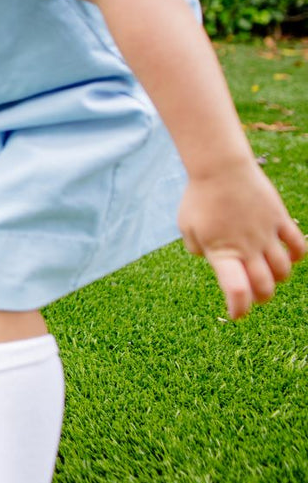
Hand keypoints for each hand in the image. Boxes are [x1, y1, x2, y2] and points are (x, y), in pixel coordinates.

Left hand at [178, 160, 305, 318]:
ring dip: (278, 278)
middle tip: (254, 296)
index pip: (236, 290)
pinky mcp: (280, 219)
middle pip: (265, 286)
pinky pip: (299, 245)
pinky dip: (297, 256)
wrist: (220, 167)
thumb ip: (196, 247)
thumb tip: (207, 257)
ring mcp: (267, 234)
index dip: (239, 307)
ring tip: (269, 275)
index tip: (237, 314)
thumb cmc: (198, 197)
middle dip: (261, 297)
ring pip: (284, 270)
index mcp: (222, 252)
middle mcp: (248, 247)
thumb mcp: (186, 226)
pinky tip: (289, 257)